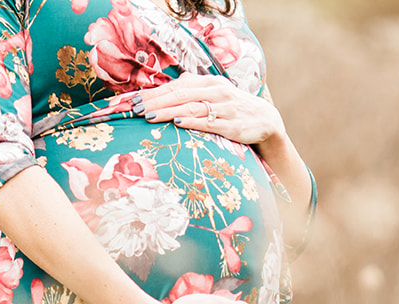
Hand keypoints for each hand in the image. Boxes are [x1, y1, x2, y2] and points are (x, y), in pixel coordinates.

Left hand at [136, 73, 285, 146]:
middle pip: (180, 94)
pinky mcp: (231, 125)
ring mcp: (224, 108)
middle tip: (136, 108)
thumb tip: (170, 85)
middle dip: (156, 101)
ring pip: (191, 107)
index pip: (176, 85)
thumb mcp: (213, 93)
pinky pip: (209, 122)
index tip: (134, 100)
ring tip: (150, 116)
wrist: (264, 120)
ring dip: (169, 111)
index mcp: (208, 83)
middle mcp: (216, 92)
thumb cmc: (231, 107)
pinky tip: (178, 122)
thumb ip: (193, 89)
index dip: (155, 92)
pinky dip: (193, 122)